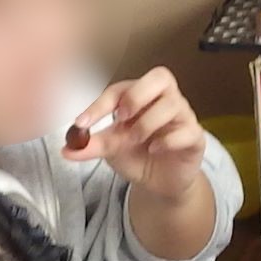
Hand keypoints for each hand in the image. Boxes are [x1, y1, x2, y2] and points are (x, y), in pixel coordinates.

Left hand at [70, 66, 214, 197]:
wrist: (160, 184)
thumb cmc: (138, 156)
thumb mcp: (111, 149)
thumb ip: (92, 145)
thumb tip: (65, 148)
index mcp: (142, 96)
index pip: (121, 89)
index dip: (101, 104)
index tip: (82, 123)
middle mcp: (165, 100)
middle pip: (161, 77)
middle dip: (138, 95)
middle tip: (122, 117)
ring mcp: (183, 117)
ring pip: (173, 104)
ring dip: (147, 124)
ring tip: (136, 141)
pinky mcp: (195, 138)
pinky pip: (187, 131)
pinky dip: (167, 141)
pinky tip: (154, 151)